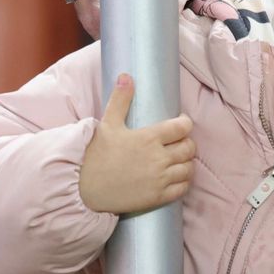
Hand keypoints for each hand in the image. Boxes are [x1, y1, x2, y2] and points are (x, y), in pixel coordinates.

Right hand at [78, 74, 195, 213]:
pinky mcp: (158, 196)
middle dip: (187, 142)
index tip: (181, 123)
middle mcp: (158, 158)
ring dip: (186, 162)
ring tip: (178, 159)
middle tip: (179, 142)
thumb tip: (126, 76)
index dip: (185, 123)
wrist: (85, 188)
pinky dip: (183, 181)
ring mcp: (159, 179)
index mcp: (149, 137)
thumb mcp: (107, 124)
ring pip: (188, 168)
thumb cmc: (96, 154)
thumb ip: (120, 100)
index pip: (182, 127)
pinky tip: (176, 176)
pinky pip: (183, 188)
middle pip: (189, 148)